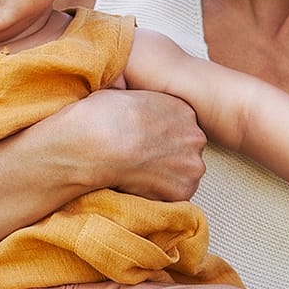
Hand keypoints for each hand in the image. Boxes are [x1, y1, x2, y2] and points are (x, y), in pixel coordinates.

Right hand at [63, 89, 207, 201]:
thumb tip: (126, 103)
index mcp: (182, 109)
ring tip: (137, 173)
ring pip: (183, 173)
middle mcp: (194, 136)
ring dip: (165, 176)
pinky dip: (158, 193)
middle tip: (140, 158)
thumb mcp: (121, 93)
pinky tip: (138, 185)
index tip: (143, 141)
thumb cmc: (101, 117)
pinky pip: (174, 195)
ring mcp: (191, 164)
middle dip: (167, 155)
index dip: (159, 135)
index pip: (179, 126)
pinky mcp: (183, 190)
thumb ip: (137, 102)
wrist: (95, 144)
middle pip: (186, 150)